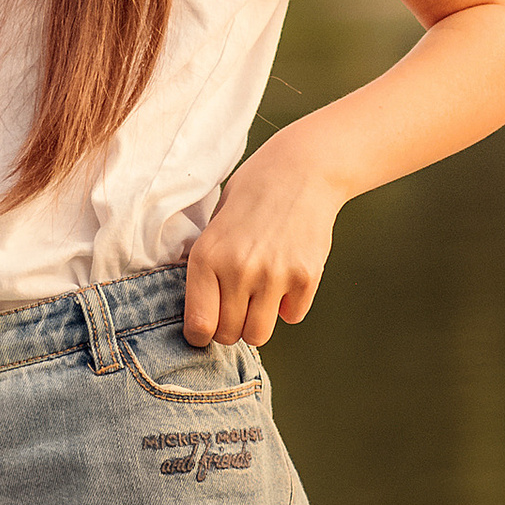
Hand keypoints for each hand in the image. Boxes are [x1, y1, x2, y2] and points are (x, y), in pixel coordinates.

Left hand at [181, 136, 343, 346]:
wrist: (302, 169)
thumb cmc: (252, 194)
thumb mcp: (214, 225)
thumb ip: (207, 268)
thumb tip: (201, 316)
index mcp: (206, 256)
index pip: (199, 326)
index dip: (202, 334)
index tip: (208, 326)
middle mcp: (238, 269)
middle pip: (229, 334)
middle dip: (231, 327)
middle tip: (237, 307)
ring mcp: (274, 275)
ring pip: (259, 334)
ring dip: (258, 322)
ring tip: (259, 299)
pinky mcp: (306, 276)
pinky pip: (293, 315)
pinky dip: (290, 305)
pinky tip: (287, 277)